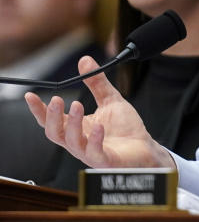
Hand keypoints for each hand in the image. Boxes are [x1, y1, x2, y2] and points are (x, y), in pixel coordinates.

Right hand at [24, 56, 172, 168]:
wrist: (145, 148)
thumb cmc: (126, 129)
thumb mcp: (110, 100)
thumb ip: (96, 83)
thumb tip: (85, 60)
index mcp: (76, 127)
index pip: (50, 120)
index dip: (38, 109)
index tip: (30, 95)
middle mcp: (78, 141)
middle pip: (54, 132)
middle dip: (51, 116)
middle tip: (56, 99)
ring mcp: (89, 152)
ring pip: (71, 141)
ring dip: (72, 123)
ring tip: (77, 104)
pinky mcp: (105, 160)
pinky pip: (95, 152)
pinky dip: (94, 139)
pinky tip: (99, 126)